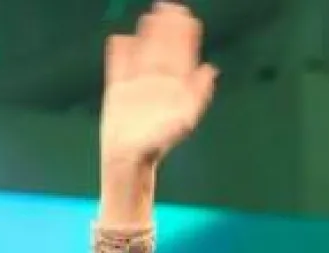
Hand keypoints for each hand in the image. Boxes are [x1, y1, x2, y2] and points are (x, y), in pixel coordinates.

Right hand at [101, 3, 216, 172]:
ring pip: (142, 53)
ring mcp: (136, 87)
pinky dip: (120, 53)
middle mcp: (156, 86)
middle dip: (168, 30)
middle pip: (163, 51)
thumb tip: (211, 70)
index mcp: (173, 91)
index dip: (185, 38)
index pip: (181, 58)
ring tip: (151, 16)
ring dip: (147, 36)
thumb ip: (197, 95)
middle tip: (171, 7)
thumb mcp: (182, 121)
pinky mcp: (117, 91)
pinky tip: (121, 40)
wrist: (129, 160)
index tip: (188, 17)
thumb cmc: (157, 146)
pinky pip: (118, 66)